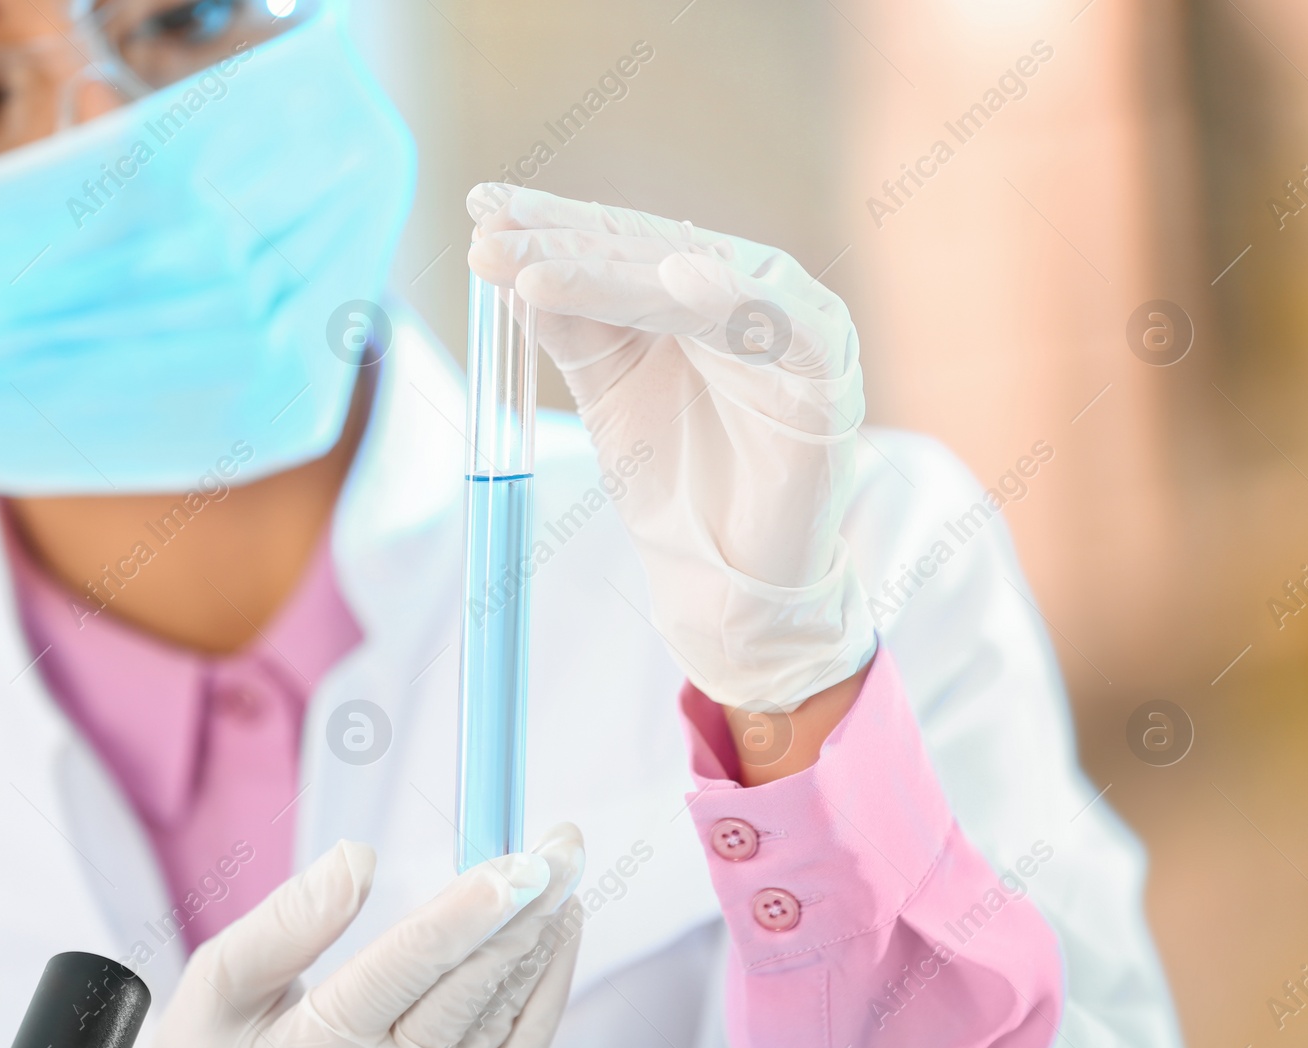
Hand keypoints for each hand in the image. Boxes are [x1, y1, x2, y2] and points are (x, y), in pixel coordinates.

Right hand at [147, 823, 584, 1047]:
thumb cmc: (219, 1047)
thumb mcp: (220, 987)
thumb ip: (286, 923)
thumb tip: (358, 854)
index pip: (406, 970)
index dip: (467, 914)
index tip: (516, 864)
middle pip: (471, 988)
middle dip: (525, 910)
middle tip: (563, 844)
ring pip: (505, 1018)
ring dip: (543, 941)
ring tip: (566, 870)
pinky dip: (548, 989)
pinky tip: (560, 931)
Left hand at [467, 184, 874, 709]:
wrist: (732, 577)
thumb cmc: (680, 484)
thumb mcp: (609, 396)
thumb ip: (574, 333)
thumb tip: (515, 275)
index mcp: (700, 291)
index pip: (620, 243)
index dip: (552, 224)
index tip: (481, 210)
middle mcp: (750, 292)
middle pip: (649, 251)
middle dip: (564, 243)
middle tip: (489, 239)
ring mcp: (794, 325)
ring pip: (694, 283)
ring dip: (611, 274)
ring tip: (538, 275)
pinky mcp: (826, 371)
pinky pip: (781, 324)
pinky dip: (729, 298)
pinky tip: (676, 277)